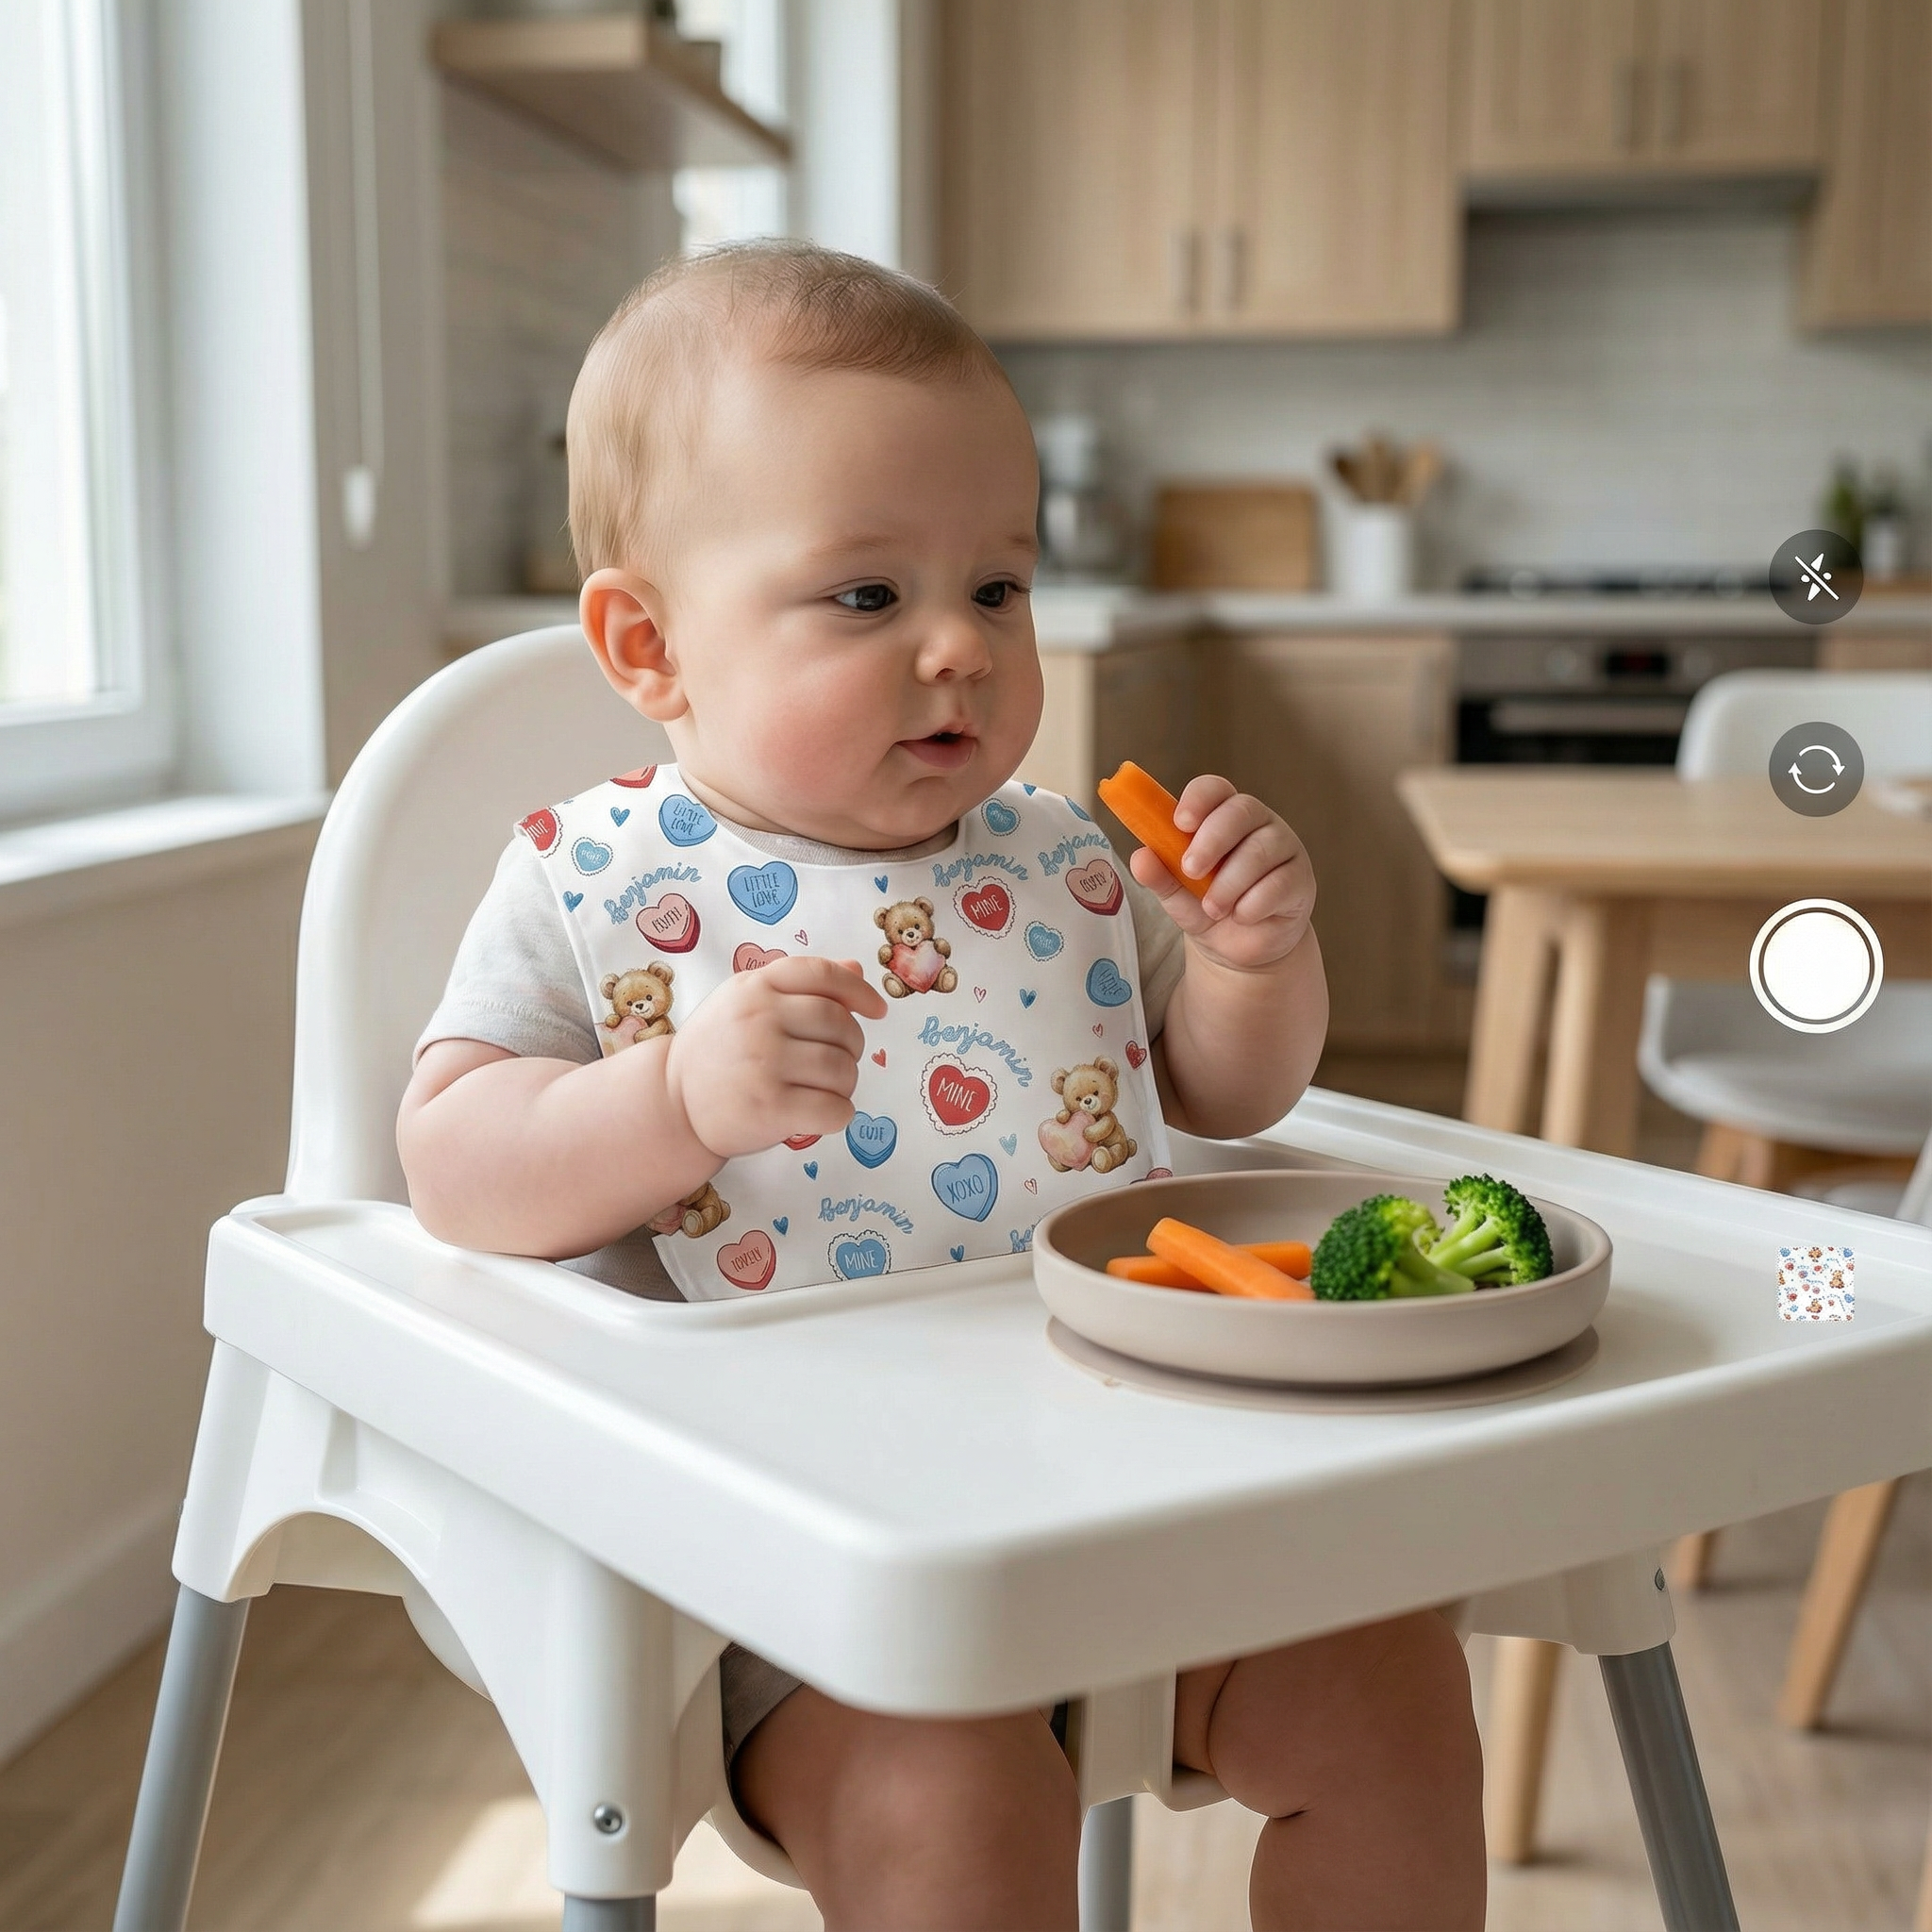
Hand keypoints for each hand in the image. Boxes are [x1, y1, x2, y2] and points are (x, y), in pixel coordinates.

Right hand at [665, 957, 887, 1158]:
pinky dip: (840, 1115)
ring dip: (847, 1084)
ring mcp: (763, 1063)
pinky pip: (834, 1110)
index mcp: (755, 987)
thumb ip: (799, 986)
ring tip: (827, 1089)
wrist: (672, 1102)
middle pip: (840, 1024)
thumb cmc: (718, 1049)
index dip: (859, 991)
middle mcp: (759, 1018)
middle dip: (853, 1045)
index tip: (877, 1010)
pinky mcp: (769, 1107)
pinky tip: (825, 1114)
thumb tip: (856, 971)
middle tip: (839, 1061)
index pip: (822, 974)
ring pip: (843, 1069)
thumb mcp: (746, 1003)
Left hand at [1126, 775, 1315, 971]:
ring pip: (1260, 850)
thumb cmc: (1208, 907)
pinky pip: (1279, 884)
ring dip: (1229, 883)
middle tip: (1190, 870)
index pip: (1215, 789)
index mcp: (1222, 816)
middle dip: (1211, 841)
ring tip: (1213, 908)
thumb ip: (1159, 875)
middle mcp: (1257, 823)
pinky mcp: (1301, 879)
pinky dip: (1252, 905)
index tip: (1180, 823)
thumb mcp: (1176, 895)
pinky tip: (1241, 916)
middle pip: (1241, 811)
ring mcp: (1284, 848)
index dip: (1198, 799)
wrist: (1239, 951)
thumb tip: (1140, 857)